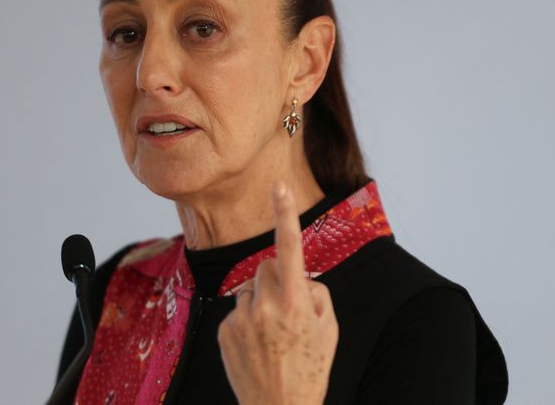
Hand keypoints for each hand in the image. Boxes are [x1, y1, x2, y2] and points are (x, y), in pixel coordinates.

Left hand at [217, 181, 338, 404]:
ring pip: (250, 287)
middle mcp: (265, 306)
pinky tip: (258, 344)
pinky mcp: (224, 331)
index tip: (279, 186)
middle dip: (278, 277)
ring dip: (262, 300)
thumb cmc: (312, 368)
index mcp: (296, 302)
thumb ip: (315, 292)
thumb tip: (296, 277)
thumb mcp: (330, 327)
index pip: (289, 248)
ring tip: (273, 334)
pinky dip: (248, 319)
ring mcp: (241, 319)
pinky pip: (237, 309)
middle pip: (266, 266)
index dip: (285, 214)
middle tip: (290, 310)